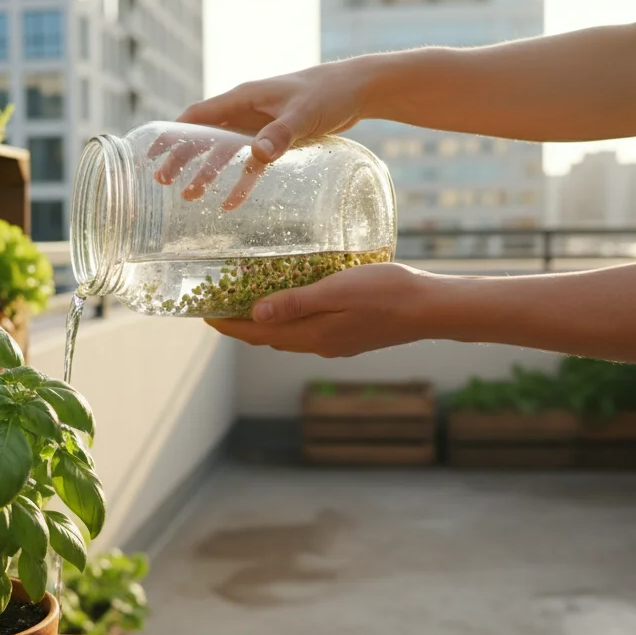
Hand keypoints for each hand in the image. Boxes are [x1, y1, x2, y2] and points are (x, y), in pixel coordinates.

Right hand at [151, 58, 375, 206]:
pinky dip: (240, 181)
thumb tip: (256, 155)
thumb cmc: (328, 93)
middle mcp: (246, 111)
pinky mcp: (275, 139)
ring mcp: (260, 126)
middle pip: (205, 136)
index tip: (153, 152)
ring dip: (207, 173)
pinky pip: (251, 164)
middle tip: (165, 182)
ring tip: (190, 197)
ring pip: (224, 152)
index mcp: (243, 98)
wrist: (357, 90)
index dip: (172, 133)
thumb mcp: (302, 114)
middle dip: (183, 158)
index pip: (198, 115)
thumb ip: (279, 134)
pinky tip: (231, 203)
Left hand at [206, 263, 431, 357]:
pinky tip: (289, 303)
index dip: (228, 325)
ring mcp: (336, 343)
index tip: (203, 313)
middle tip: (217, 303)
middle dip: (240, 324)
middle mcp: (320, 345)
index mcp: (313, 335)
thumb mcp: (337, 290)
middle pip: (268, 338)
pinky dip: (288, 320)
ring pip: (288, 336)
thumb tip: (255, 314)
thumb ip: (297, 302)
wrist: (432, 308)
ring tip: (245, 302)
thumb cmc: (388, 292)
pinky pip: (307, 331)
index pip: (257, 333)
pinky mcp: (349, 336)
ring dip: (264, 323)